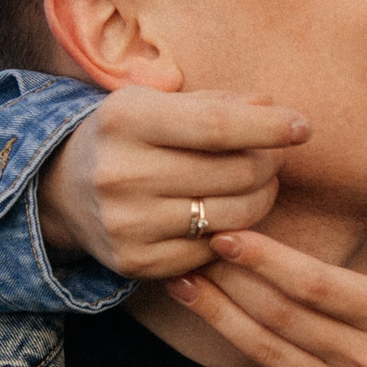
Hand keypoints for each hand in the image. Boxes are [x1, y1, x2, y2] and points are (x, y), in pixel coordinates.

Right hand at [35, 87, 308, 278]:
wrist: (62, 190)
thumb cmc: (129, 136)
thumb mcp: (159, 103)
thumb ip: (217, 103)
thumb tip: (272, 109)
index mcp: (126, 120)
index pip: (216, 126)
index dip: (268, 128)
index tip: (303, 127)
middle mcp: (121, 173)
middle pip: (234, 174)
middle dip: (270, 163)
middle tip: (273, 157)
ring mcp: (127, 224)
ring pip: (232, 218)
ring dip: (261, 199)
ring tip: (258, 184)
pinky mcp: (136, 263)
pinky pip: (213, 252)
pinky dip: (232, 234)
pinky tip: (226, 215)